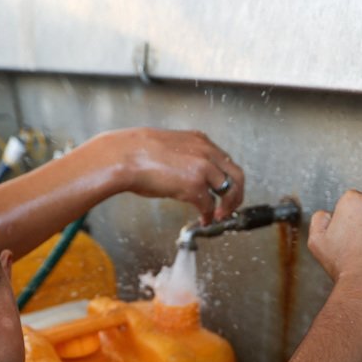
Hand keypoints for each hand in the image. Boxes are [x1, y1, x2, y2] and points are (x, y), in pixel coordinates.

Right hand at [85, 127, 245, 222]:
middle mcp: (206, 151)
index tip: (225, 189)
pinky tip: (205, 220)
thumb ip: (184, 158)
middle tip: (231, 206)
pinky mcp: (195, 185)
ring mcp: (203, 168)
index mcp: (199, 141)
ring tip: (221, 216)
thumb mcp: (169, 148)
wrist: (125, 156)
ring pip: (229, 189)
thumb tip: (185, 176)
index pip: (225, 160)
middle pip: (236, 174)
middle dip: (237, 194)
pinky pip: (209, 204)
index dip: (228, 178)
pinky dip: (209, 215)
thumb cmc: (137, 153)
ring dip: (227, 206)